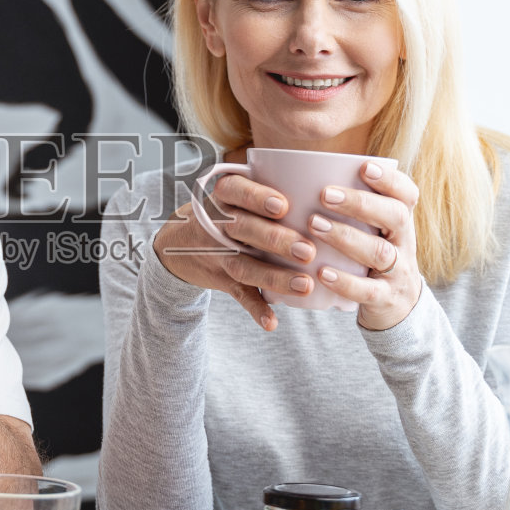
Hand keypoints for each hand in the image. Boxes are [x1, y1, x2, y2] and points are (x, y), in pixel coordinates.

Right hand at [151, 169, 319, 330]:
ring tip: (304, 285)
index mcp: (223, 196)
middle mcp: (217, 224)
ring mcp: (217, 253)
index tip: (283, 206)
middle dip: (275, 240)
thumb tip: (332, 189)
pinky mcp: (221, 279)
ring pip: (243, 265)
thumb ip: (271, 187)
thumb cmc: (228, 211)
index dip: (256, 198)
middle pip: (242, 229)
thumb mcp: (236, 192)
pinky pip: (237, 294)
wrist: (178, 244)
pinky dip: (255, 308)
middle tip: (308, 250)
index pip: (234, 190)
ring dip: (274, 277)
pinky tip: (271, 322)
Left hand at [305, 160, 422, 330]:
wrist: (398, 307)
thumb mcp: (374, 232)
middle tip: (324, 194)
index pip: (407, 195)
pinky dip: (344, 281)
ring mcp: (398, 273)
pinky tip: (321, 271)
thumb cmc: (372, 258)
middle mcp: (404, 243)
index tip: (364, 166)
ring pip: (379, 252)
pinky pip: (367, 291)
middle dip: (360, 203)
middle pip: (395, 217)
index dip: (390, 180)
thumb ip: (355, 210)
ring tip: (314, 225)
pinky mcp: (385, 299)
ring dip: (345, 237)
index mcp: (401, 222)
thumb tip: (305, 175)